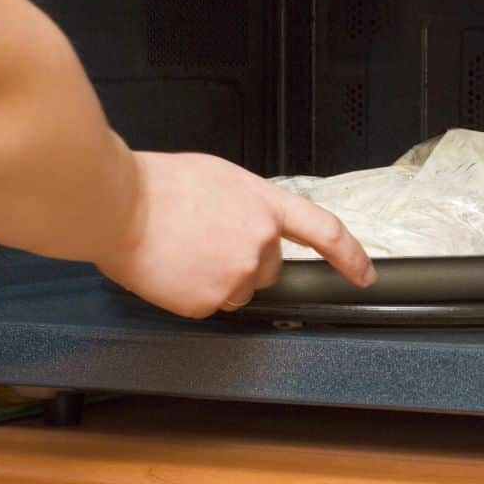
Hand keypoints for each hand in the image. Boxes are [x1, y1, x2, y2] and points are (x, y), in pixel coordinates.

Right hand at [96, 152, 374, 317]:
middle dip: (245, 262)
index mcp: (264, 205)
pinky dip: (191, 292)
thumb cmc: (158, 185)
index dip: (350, 256)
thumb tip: (251, 223)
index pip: (324, 231)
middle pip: (269, 269)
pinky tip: (173, 268)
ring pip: (238, 290)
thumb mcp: (220, 179)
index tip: (364, 274)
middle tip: (206, 242)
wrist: (119, 205)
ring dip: (217, 279)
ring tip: (183, 251)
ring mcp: (236, 274)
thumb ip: (248, 205)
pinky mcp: (209, 301)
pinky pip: (209, 304)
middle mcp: (259, 242)